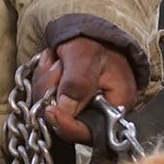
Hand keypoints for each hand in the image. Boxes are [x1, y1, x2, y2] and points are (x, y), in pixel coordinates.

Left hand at [27, 35, 141, 139]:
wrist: (89, 31)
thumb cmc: (94, 40)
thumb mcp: (86, 55)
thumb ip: (77, 82)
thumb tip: (66, 108)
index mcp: (118, 103)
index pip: (92, 131)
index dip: (67, 125)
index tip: (50, 110)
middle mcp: (103, 111)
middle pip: (68, 122)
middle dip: (53, 95)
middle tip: (55, 66)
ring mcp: (84, 108)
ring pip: (53, 112)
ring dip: (47, 84)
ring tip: (54, 61)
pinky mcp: (69, 103)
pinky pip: (48, 102)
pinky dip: (44, 83)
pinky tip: (51, 65)